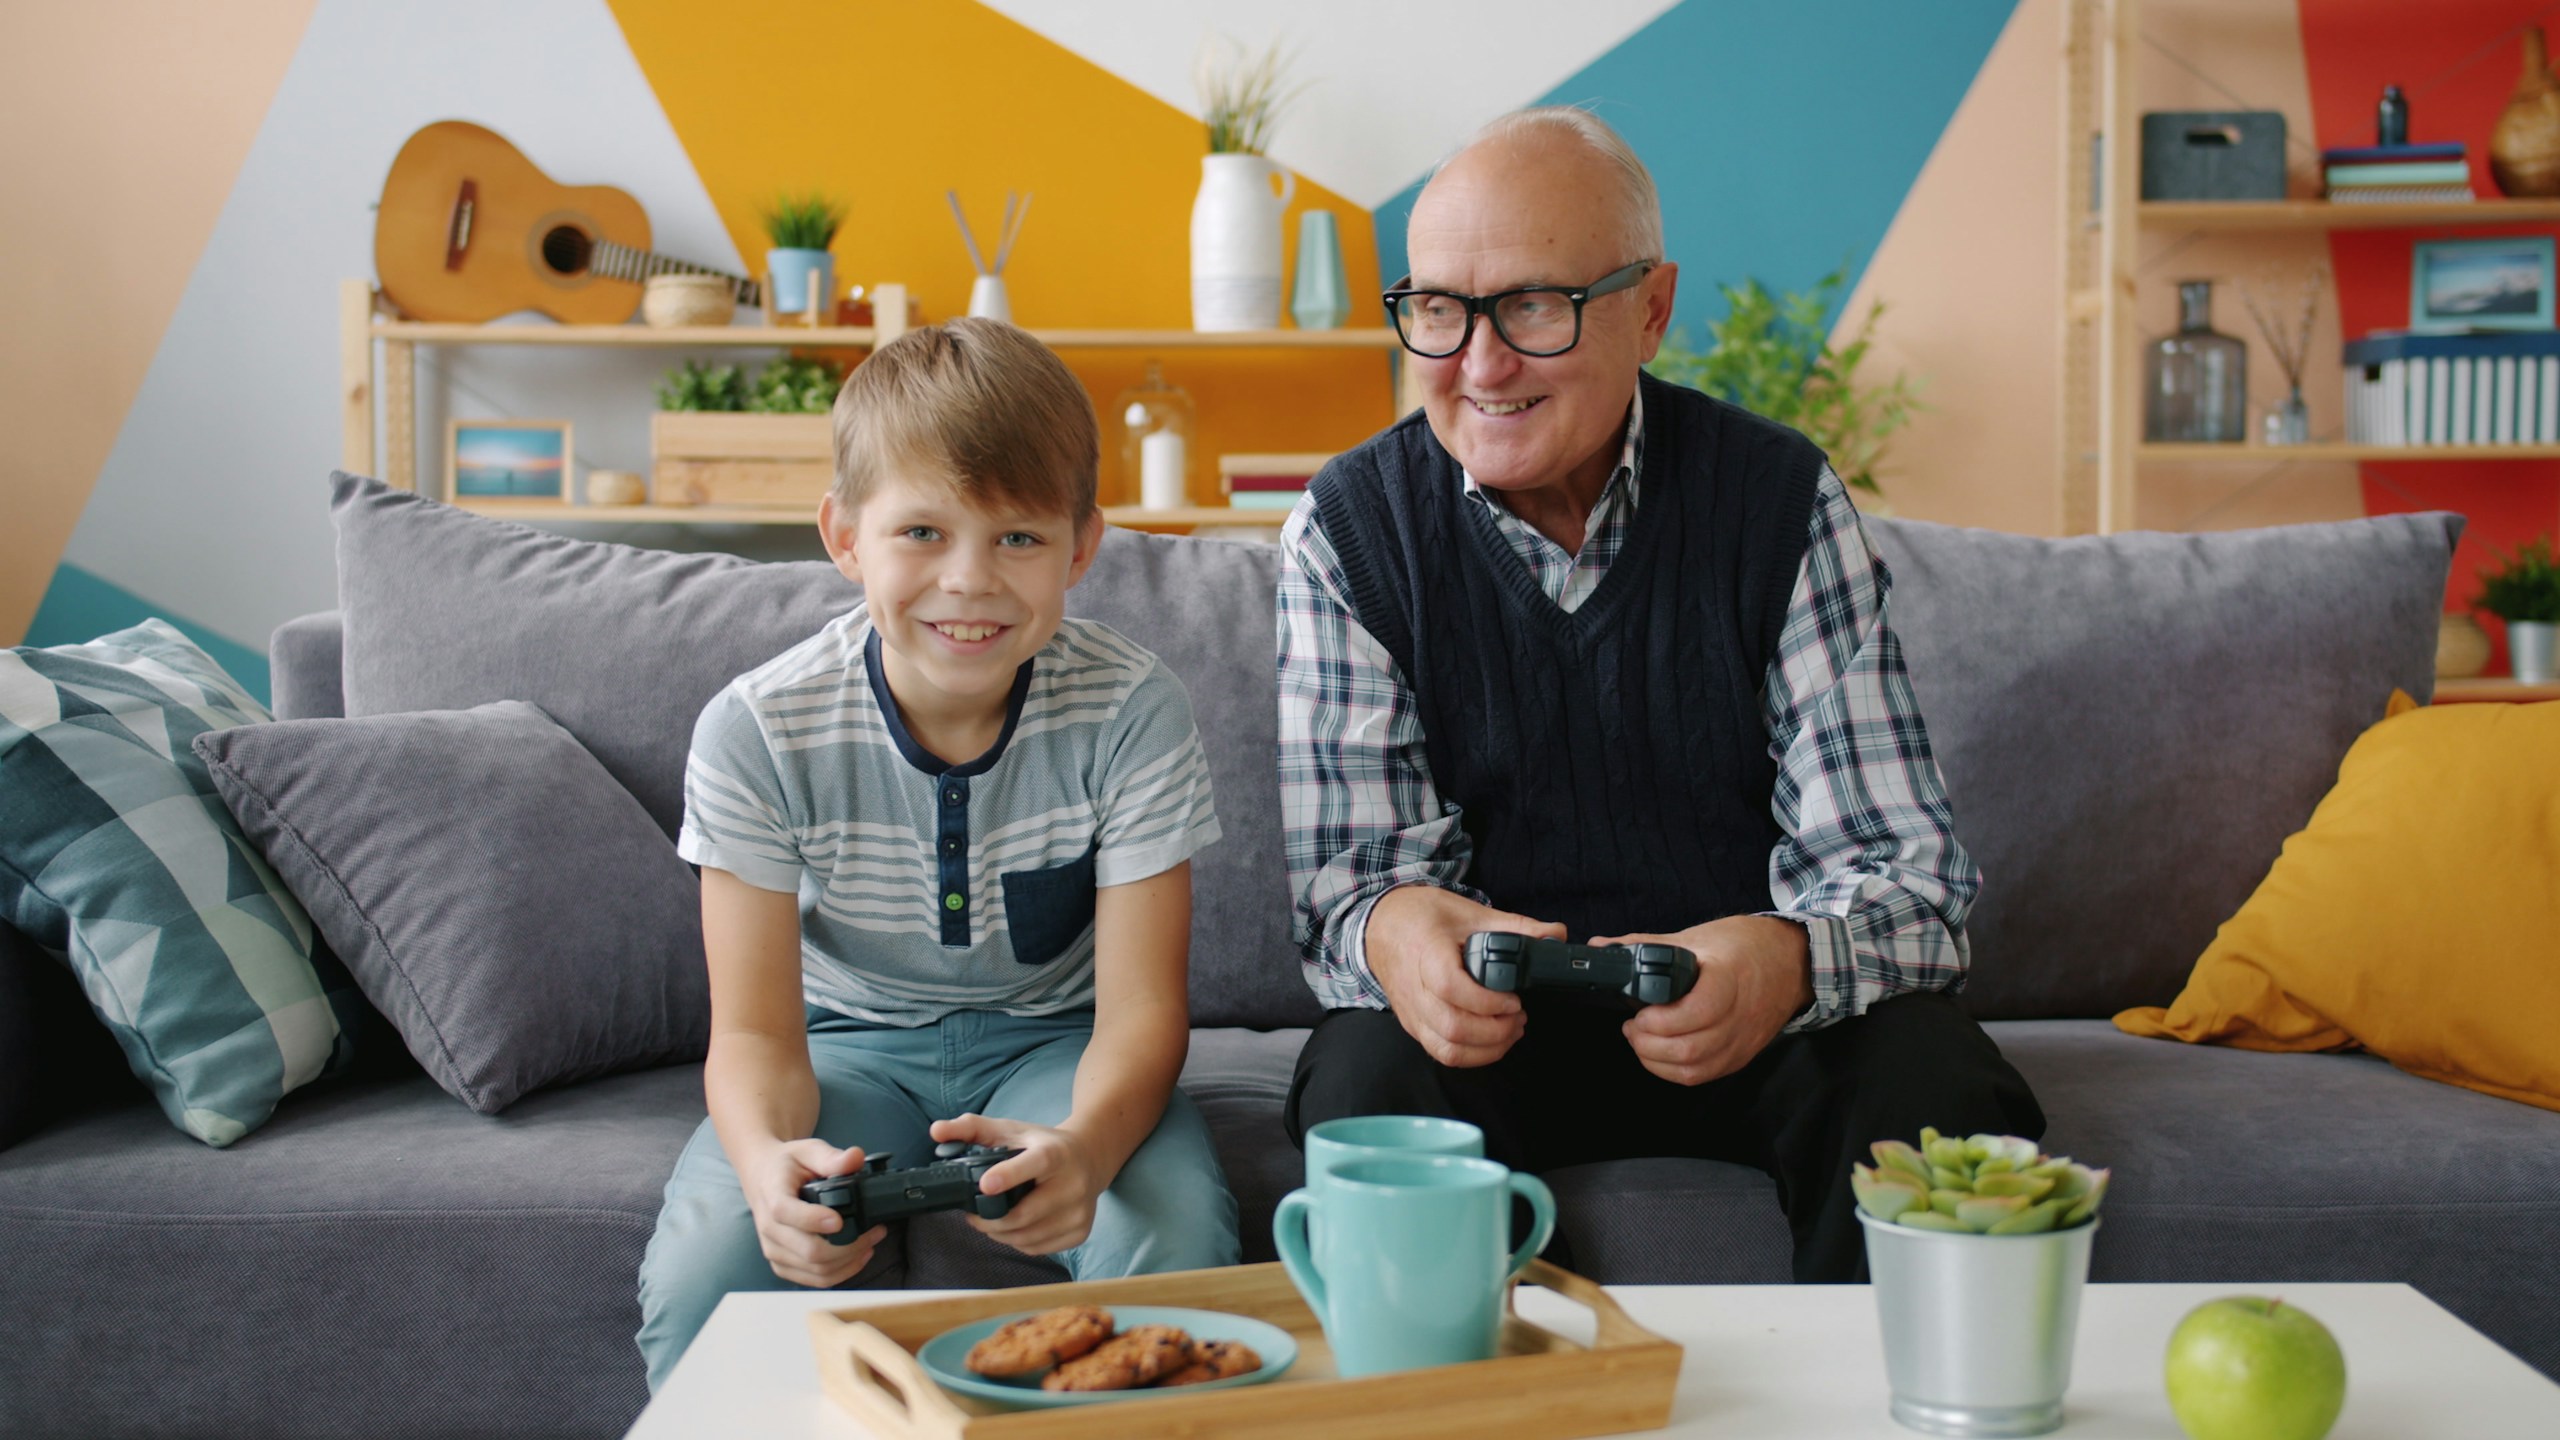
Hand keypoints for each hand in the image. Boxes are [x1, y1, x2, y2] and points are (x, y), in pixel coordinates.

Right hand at [742, 1139, 887, 1287]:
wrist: (763, 1178)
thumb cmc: (787, 1165)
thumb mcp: (807, 1150)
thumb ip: (831, 1157)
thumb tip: (855, 1157)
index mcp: (771, 1195)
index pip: (786, 1213)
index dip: (814, 1220)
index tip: (840, 1220)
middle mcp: (769, 1227)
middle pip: (809, 1250)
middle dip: (849, 1245)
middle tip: (875, 1231)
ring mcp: (774, 1250)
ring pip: (815, 1269)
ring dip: (849, 1260)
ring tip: (872, 1243)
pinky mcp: (782, 1264)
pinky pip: (813, 1279)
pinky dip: (840, 1272)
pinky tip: (857, 1257)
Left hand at [930, 1113, 1105, 1256]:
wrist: (1090, 1158)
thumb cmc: (1043, 1145)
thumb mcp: (1011, 1130)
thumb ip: (972, 1128)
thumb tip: (936, 1130)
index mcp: (1056, 1153)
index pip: (1035, 1164)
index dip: (1010, 1176)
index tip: (985, 1185)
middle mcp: (1074, 1183)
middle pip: (1023, 1214)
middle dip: (989, 1219)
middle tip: (972, 1214)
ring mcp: (1079, 1211)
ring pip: (1026, 1237)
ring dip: (1000, 1233)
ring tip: (991, 1219)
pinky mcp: (1081, 1232)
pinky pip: (1037, 1248)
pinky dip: (1018, 1241)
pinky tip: (1015, 1226)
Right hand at [1365, 885, 1564, 1067]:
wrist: (1382, 925)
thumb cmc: (1422, 917)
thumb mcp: (1469, 912)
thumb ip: (1514, 926)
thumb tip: (1555, 935)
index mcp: (1426, 952)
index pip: (1450, 987)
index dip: (1487, 1001)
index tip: (1513, 998)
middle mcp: (1414, 988)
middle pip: (1452, 1027)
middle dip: (1495, 1030)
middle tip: (1519, 1016)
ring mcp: (1413, 1012)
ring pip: (1447, 1049)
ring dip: (1486, 1048)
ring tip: (1510, 1030)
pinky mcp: (1415, 1026)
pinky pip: (1441, 1053)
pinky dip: (1472, 1055)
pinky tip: (1492, 1041)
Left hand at [1594, 916, 1812, 1086]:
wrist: (1793, 962)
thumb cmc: (1745, 946)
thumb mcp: (1697, 937)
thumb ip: (1646, 944)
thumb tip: (1602, 946)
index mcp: (1729, 978)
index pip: (1697, 1011)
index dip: (1661, 1019)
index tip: (1640, 1010)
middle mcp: (1740, 1016)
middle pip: (1690, 1048)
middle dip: (1648, 1043)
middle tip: (1632, 1026)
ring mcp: (1742, 1040)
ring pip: (1694, 1069)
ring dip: (1656, 1060)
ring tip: (1640, 1039)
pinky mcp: (1741, 1056)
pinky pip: (1704, 1076)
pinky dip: (1673, 1070)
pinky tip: (1659, 1053)